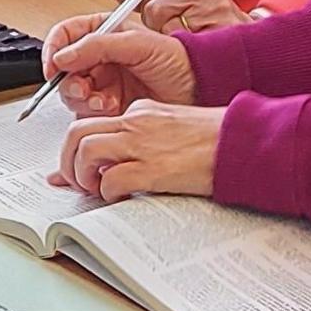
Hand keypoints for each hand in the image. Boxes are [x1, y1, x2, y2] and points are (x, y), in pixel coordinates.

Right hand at [42, 13, 196, 116]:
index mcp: (104, 32)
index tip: (54, 66)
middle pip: (64, 68)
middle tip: (83, 89)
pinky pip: (86, 113)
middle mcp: (100, 57)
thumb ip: (97, 45)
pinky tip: (111, 109)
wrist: (200, 88)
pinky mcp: (108, 107)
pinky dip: (93, 113)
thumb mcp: (138, 43)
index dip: (54, 49)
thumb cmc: (179, 59)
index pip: (65, 35)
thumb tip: (63, 56)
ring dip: (82, 99)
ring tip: (102, 101)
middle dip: (69, 81)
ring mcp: (103, 83)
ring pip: (72, 92)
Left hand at [50, 100, 222, 200]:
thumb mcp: (172, 131)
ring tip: (95, 190)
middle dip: (67, 161)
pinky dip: (107, 192)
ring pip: (85, 151)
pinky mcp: (152, 169)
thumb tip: (111, 162)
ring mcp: (142, 144)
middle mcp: (136, 123)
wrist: (243, 144)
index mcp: (141, 112)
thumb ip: (140, 141)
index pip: (93, 124)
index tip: (73, 169)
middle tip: (75, 181)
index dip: (77, 150)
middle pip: (76, 132)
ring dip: (81, 175)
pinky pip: (111, 179)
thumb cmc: (215, 141)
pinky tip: (120, 198)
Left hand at [113, 0, 249, 33]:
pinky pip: (173, 34)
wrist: (250, 53)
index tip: (160, 24)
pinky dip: (180, 45)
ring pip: (158, 16)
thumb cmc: (214, 33)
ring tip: (190, 40)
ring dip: (168, 36)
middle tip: (181, 34)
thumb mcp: (182, 8)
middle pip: (151, 4)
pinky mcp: (215, 19)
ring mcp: (211, 0)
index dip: (149, 12)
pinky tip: (197, 45)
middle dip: (158, 25)